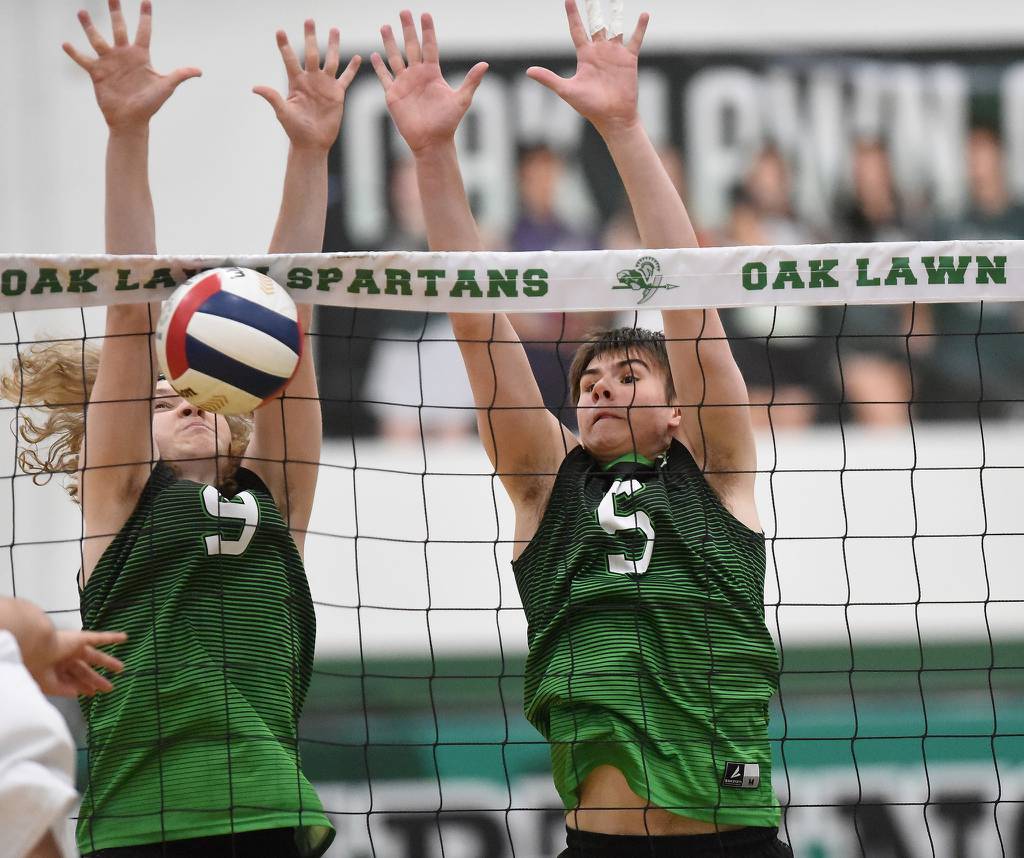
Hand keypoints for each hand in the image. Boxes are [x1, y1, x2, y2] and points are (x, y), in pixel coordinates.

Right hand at [32, 629, 126, 697]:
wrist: (32, 647)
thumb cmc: (35, 666)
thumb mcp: (47, 684)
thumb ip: (62, 690)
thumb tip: (76, 694)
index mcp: (53, 669)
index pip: (72, 680)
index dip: (82, 687)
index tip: (92, 693)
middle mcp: (64, 658)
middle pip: (84, 671)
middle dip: (96, 680)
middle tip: (109, 688)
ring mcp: (73, 648)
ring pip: (95, 656)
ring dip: (108, 662)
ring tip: (121, 668)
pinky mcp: (80, 638)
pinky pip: (99, 637)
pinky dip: (112, 637)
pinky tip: (124, 638)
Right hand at [63, 0, 200, 131]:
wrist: (131, 120)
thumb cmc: (150, 104)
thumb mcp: (166, 87)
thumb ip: (180, 75)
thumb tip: (199, 71)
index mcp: (140, 56)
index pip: (144, 31)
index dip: (145, 16)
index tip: (146, 0)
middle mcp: (124, 55)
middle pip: (119, 28)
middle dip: (116, 11)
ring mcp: (109, 62)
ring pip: (97, 39)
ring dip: (89, 26)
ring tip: (81, 12)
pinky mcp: (97, 72)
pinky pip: (83, 60)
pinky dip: (74, 53)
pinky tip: (65, 43)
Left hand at [254, 21, 360, 152]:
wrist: (312, 142)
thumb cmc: (295, 129)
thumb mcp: (283, 112)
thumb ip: (272, 97)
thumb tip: (255, 87)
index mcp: (296, 82)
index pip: (290, 59)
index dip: (285, 45)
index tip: (279, 31)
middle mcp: (311, 80)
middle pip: (312, 53)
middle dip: (310, 37)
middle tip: (309, 20)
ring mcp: (324, 85)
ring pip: (330, 60)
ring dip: (333, 46)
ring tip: (334, 30)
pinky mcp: (337, 94)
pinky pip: (346, 78)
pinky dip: (352, 69)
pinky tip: (357, 58)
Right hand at [371, 10, 487, 153]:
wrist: (432, 141)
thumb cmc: (448, 123)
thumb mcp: (462, 100)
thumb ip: (471, 81)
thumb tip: (485, 64)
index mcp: (433, 73)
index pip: (429, 47)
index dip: (428, 31)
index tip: (425, 14)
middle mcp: (417, 75)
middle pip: (411, 47)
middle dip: (407, 29)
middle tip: (404, 11)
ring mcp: (404, 84)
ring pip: (395, 58)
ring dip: (390, 43)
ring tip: (385, 26)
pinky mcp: (393, 95)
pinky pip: (384, 78)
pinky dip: (378, 67)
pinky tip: (373, 55)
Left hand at [527, 0, 648, 135]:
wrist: (612, 117)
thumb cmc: (589, 107)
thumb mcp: (567, 90)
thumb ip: (549, 79)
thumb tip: (528, 71)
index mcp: (585, 55)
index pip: (577, 29)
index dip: (573, 14)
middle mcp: (600, 51)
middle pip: (596, 24)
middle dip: (594, 8)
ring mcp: (615, 53)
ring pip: (616, 27)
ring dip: (617, 12)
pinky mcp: (629, 59)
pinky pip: (635, 39)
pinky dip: (640, 27)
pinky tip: (644, 14)